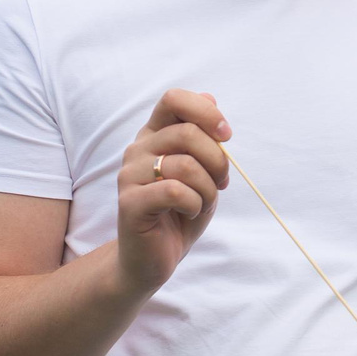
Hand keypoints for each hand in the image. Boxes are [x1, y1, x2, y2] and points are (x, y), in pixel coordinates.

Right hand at [115, 89, 230, 296]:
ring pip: (186, 164)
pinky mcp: (130, 202)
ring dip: (208, 189)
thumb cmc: (179, 213)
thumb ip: (204, 137)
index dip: (206, 112)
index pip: (174, 99)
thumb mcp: (201, 173)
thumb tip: (210, 97)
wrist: (153, 258)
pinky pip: (176, 192)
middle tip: (221, 184)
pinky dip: (195, 205)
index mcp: (154, 135)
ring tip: (202, 203)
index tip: (226, 136)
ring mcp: (129, 174)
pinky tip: (190, 213)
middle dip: (218, 160)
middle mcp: (137, 149)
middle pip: (188, 133)